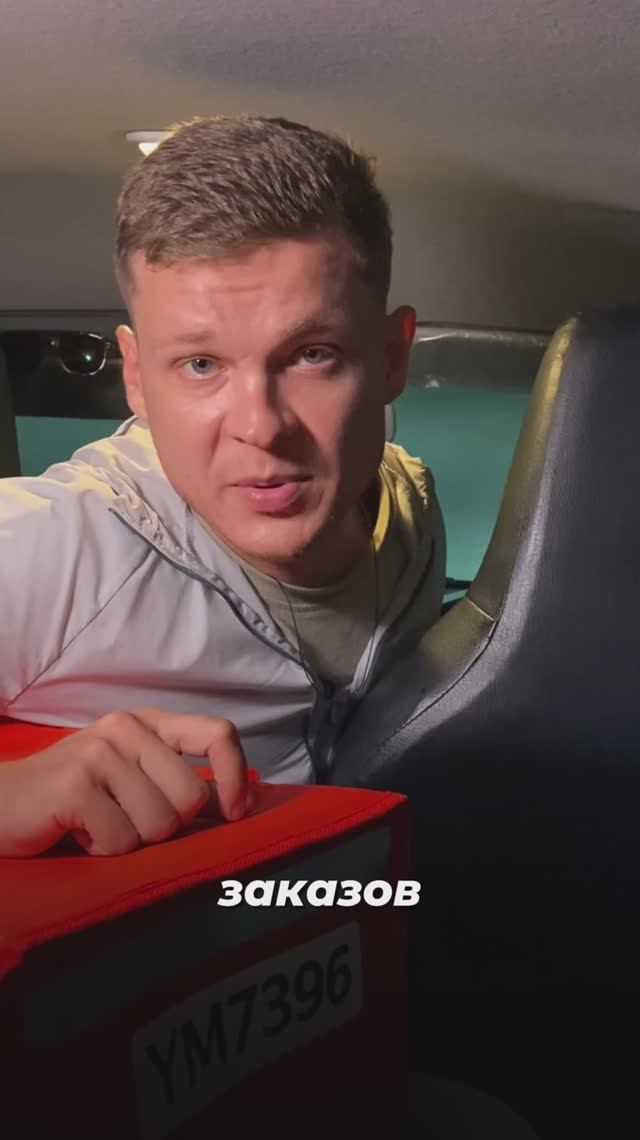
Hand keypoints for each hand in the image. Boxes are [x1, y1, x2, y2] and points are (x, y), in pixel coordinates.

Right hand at [0, 707, 248, 856]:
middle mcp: (126, 728)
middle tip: (124, 819)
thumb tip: (236, 805)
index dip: (234, 777)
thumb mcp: (129, 775)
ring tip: (97, 823)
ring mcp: (100, 754)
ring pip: (159, 824)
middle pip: (191, 797)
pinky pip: (121, 841)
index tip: (234, 813)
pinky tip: (77, 831)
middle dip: (164, 826)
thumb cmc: (71, 795)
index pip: (218, 734)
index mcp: (148, 723)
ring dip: (130, 840)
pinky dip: (101, 849)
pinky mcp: (75, 785)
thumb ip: (176, 779)